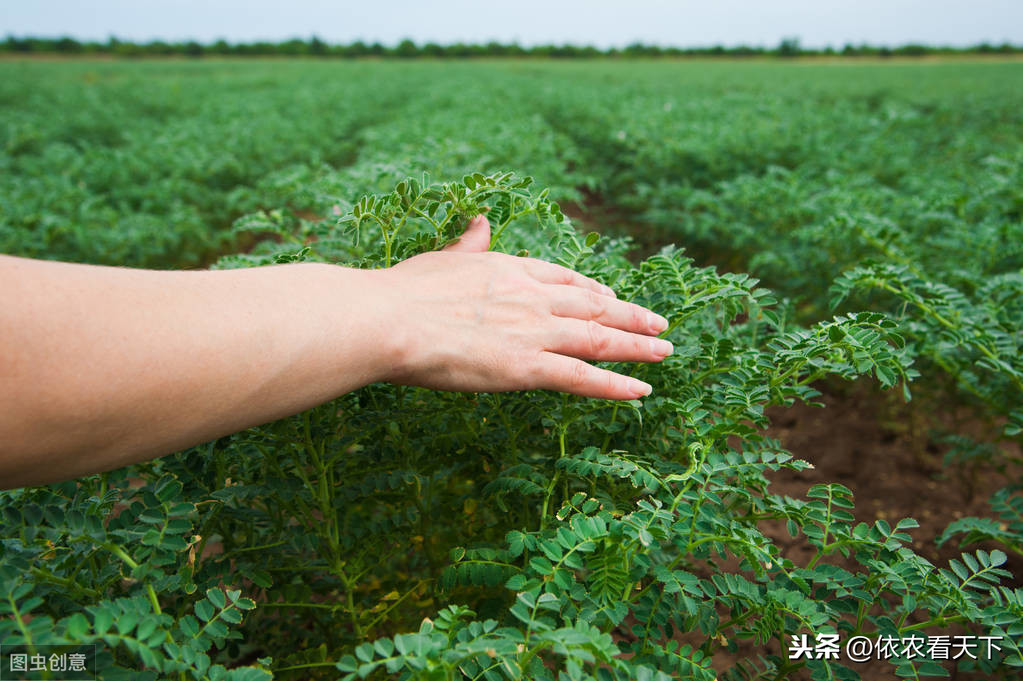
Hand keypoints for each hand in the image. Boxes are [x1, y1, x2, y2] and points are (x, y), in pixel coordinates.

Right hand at [374, 215, 671, 399]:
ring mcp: (535, 333)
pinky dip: (616, 385)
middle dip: (630, 316)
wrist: (392, 320)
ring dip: (637, 346)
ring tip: (665, 350)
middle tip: (659, 323)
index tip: (612, 298)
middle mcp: (533, 298)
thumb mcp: (443, 258)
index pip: (566, 280)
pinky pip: (583, 378)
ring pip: (599, 340)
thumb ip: (469, 244)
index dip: (594, 291)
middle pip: (594, 308)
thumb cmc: (405, 292)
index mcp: (511, 270)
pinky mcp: (528, 368)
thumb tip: (482, 223)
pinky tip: (641, 390)